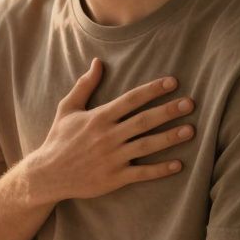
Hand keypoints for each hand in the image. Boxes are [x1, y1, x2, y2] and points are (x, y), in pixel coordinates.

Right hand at [23, 58, 194, 203]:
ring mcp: (113, 158)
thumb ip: (85, 85)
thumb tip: (97, 62)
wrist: (48, 174)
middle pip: (144, 121)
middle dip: (168, 111)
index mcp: (98, 117)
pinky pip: (142, 173)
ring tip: (191, 130)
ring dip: (170, 138)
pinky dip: (160, 169)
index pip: (130, 100)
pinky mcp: (115, 178)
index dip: (152, 90)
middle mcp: (108, 136)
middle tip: (190, 103)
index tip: (172, 82)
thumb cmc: (59, 139)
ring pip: (147, 145)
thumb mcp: (67, 109)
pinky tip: (178, 164)